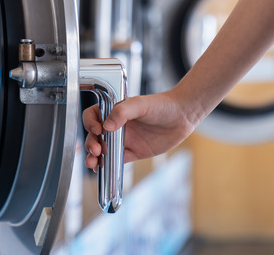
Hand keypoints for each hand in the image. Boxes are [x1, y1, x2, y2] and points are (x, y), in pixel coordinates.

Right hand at [83, 90, 198, 169]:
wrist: (182, 116)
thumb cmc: (162, 105)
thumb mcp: (140, 104)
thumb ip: (122, 112)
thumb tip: (107, 126)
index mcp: (114, 111)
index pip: (93, 116)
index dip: (90, 124)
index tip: (97, 130)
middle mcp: (116, 125)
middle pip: (95, 136)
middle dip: (91, 144)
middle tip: (96, 149)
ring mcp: (124, 140)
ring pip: (103, 150)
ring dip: (95, 157)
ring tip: (92, 163)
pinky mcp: (133, 152)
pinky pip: (117, 161)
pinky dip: (108, 166)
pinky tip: (102, 169)